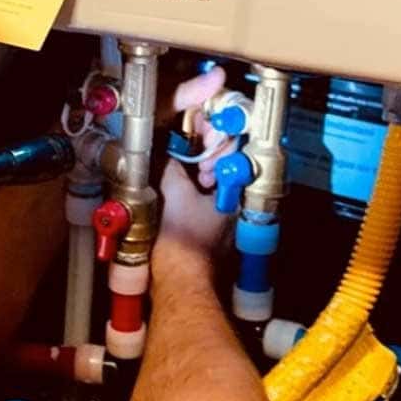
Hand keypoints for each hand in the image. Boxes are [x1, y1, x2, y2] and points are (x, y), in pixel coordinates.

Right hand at [155, 68, 236, 259]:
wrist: (179, 285)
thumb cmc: (183, 248)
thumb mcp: (174, 194)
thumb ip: (171, 166)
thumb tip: (166, 151)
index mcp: (234, 193)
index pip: (231, 149)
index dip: (216, 129)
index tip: (204, 115)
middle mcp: (234, 205)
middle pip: (222, 164)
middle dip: (204, 147)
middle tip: (190, 130)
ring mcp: (222, 219)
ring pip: (211, 182)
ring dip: (196, 166)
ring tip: (180, 157)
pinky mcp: (207, 231)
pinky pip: (201, 199)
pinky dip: (190, 187)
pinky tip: (175, 183)